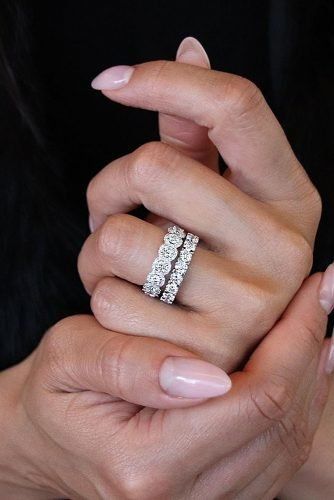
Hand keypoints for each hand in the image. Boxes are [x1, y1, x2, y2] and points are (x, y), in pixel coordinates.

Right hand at [0, 273, 328, 498]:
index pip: (251, 398)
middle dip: (311, 349)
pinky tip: (305, 366)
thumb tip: (208, 375)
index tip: (314, 285)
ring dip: (312, 377)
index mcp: (144, 466)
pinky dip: (299, 407)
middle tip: (324, 292)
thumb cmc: (55, 391)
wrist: (43, 440)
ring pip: (288, 442)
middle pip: (280, 421)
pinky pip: (276, 456)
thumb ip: (128, 365)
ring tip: (321, 323)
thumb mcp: (70, 359)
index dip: (293, 338)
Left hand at [80, 53, 320, 369]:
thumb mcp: (219, 200)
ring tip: (124, 264)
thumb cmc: (211, 260)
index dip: (166, 79)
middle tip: (115, 208)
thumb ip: (201, 136)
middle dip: (111, 184)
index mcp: (293, 199)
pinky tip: (129, 303)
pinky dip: (101, 295)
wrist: (218, 352)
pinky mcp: (203, 353)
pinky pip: (110, 299)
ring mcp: (249, 307)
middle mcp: (285, 250)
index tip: (111, 82)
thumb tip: (192, 46)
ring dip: (99, 246)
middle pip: (155, 167)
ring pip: (119, 238)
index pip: (237, 106)